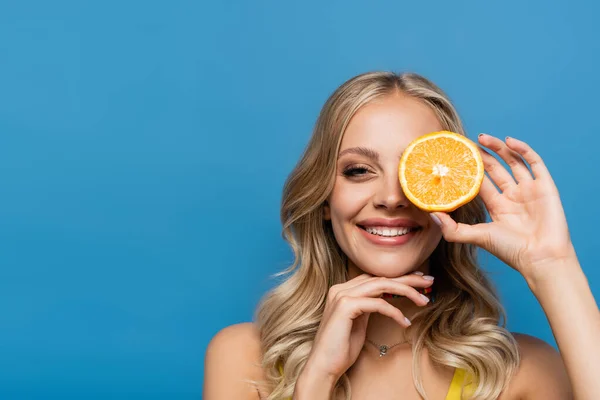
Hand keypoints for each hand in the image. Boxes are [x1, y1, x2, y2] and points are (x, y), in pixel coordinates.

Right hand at [300, 273, 432, 384]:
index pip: (375, 277)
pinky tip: (405, 321)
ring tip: (424, 300)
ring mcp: (341, 295)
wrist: (324, 365)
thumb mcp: (359, 322)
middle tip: (429, 281)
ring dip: (406, 291)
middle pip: (380, 277)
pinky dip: (394, 311)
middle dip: (407, 279)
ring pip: (381, 285)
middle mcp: (340, 288)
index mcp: (343, 290)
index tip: (418, 281)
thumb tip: (386, 299)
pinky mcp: (345, 306)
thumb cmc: (341, 348)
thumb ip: (369, 307)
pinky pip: (378, 303)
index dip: (398, 277)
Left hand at [432, 134, 576, 280]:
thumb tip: (431, 215)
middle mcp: (513, 196)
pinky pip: (534, 162)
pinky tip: (508, 141)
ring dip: (498, 148)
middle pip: (495, 169)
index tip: (455, 157)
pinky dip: (522, 149)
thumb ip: (453, 229)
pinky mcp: (545, 187)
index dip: (469, 169)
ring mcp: (529, 190)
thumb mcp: (477, 237)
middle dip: (481, 155)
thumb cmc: (510, 251)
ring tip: (482, 137)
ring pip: (513, 161)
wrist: (541, 259)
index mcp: (497, 206)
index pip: (480, 182)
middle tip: (466, 143)